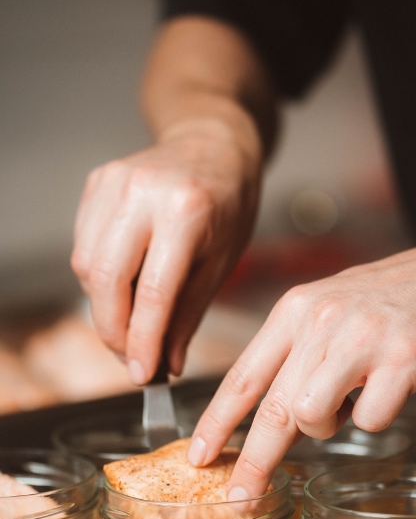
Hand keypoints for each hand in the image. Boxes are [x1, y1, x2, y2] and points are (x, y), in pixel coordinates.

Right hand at [71, 114, 261, 381]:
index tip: (143, 375)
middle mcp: (143, 192)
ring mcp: (113, 183)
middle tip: (132, 358)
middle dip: (114, 332)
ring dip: (104, 308)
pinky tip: (123, 285)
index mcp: (186, 211)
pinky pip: (83, 245)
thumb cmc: (228, 203)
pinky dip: (98, 278)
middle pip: (106, 281)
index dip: (143, 341)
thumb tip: (167, 364)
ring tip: (132, 323)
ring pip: (87, 267)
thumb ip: (190, 314)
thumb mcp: (223, 261)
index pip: (153, 292)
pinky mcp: (96, 182)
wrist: (213, 143)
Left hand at [188, 226, 415, 496]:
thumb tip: (268, 418)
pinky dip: (375, 417)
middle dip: (253, 463)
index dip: (216, 421)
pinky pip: (370, 419)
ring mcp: (361, 338)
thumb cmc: (386, 301)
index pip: (243, 376)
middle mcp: (320, 321)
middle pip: (272, 408)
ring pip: (313, 416)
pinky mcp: (403, 358)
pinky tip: (387, 389)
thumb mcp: (325, 312)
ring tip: (348, 403)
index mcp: (293, 310)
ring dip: (327, 427)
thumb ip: (293, 357)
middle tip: (242, 499)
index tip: (198, 455)